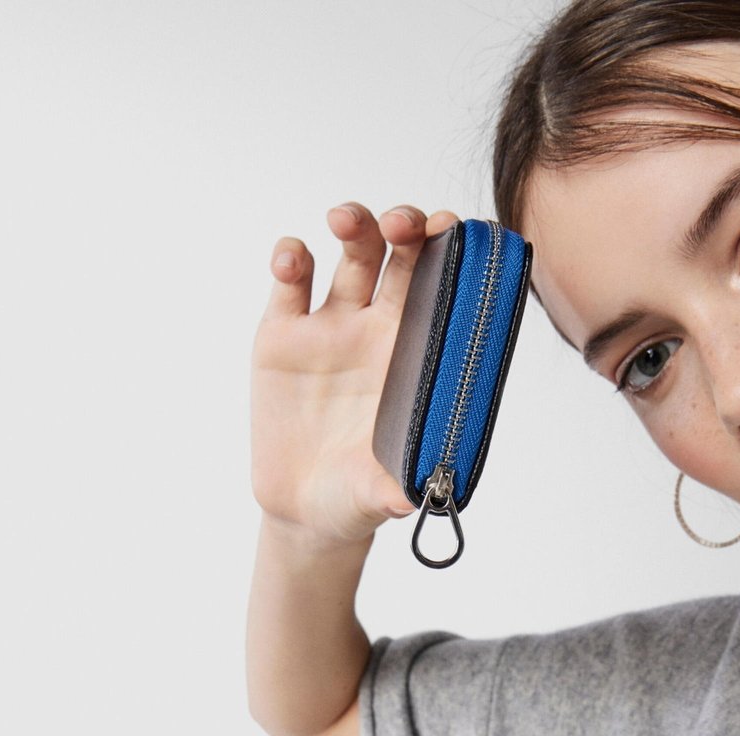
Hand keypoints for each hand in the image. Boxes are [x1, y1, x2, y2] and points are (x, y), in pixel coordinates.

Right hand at [250, 202, 459, 546]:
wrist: (306, 510)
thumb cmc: (358, 494)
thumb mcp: (380, 494)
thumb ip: (397, 488)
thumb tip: (414, 497)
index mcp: (417, 355)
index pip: (444, 288)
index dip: (452, 254)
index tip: (457, 234)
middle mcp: (378, 329)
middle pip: (400, 254)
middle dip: (406, 225)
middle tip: (405, 225)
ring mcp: (331, 326)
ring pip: (351, 253)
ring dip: (354, 223)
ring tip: (346, 221)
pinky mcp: (282, 335)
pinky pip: (290, 281)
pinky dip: (290, 258)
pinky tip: (291, 258)